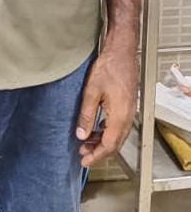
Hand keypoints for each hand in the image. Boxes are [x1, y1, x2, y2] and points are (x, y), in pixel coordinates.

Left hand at [76, 44, 138, 166]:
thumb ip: (86, 115)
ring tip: (86, 142)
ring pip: (118, 135)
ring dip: (103, 141)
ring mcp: (130, 111)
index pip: (109, 145)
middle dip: (99, 151)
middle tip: (83, 154)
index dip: (96, 156)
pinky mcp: (128, 105)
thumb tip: (81, 134)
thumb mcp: (92, 91)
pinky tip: (97, 128)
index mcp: (120, 116)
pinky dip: (108, 132)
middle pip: (115, 143)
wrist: (122, 51)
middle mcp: (128, 117)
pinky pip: (120, 126)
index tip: (84, 161)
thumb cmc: (109, 66)